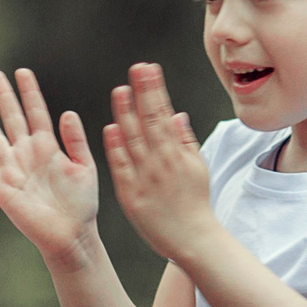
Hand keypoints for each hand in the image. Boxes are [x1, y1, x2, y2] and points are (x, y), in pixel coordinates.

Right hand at [0, 68, 101, 263]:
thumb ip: (76, 141)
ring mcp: (13, 171)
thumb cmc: (82, 204)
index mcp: (49, 147)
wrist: (71, 235)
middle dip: (3, 95)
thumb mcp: (86, 168)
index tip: (22, 72)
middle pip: (12, 118)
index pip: (36, 112)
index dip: (29, 92)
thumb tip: (67, 112)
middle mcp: (27, 154)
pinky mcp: (2, 190)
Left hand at [101, 62, 214, 260]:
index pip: (163, 114)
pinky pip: (122, 168)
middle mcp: (162, 161)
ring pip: (134, 140)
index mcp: (177, 152)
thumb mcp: (197, 167)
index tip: (149, 69)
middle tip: (136, 69)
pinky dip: (116, 148)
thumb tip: (176, 114)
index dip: (155, 90)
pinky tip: (110, 129)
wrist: (192, 238)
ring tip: (120, 91)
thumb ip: (184, 140)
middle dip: (143, 93)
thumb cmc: (194, 202)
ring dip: (126, 114)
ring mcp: (146, 177)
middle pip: (150, 122)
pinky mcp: (132, 194)